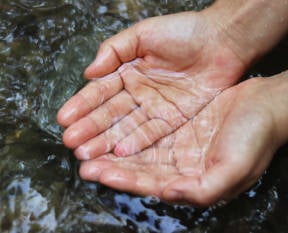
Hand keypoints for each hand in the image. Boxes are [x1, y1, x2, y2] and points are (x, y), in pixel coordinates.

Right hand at [57, 11, 246, 158]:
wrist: (222, 41)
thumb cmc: (184, 32)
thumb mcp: (143, 34)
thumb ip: (114, 50)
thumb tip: (88, 73)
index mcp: (128, 72)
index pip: (101, 92)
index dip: (82, 105)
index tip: (64, 119)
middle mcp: (139, 93)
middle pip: (111, 114)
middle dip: (90, 128)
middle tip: (70, 143)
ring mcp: (156, 108)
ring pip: (128, 127)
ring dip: (107, 141)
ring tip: (86, 154)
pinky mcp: (175, 119)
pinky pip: (153, 133)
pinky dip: (136, 143)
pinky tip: (118, 153)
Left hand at [78, 78, 279, 205]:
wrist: (269, 106)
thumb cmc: (257, 138)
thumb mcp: (235, 169)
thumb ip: (203, 190)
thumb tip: (170, 195)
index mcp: (195, 182)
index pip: (153, 184)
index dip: (125, 180)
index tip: (98, 173)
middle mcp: (185, 167)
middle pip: (142, 169)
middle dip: (113, 167)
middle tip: (84, 162)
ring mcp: (183, 145)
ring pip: (143, 151)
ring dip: (118, 150)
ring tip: (91, 148)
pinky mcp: (183, 126)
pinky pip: (153, 131)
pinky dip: (134, 132)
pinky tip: (117, 130)